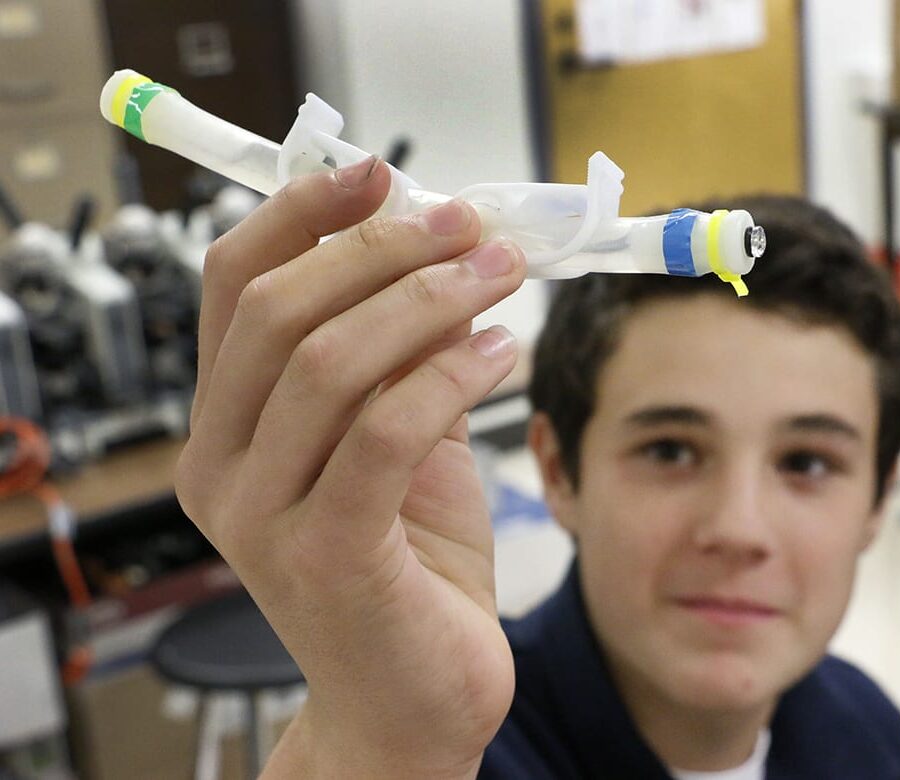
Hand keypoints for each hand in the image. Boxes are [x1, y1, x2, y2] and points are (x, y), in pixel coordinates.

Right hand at [174, 157, 524, 777]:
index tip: (380, 174)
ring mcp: (262, 519)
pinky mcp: (326, 557)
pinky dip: (450, 375)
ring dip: (429, 301)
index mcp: (226, 426)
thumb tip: (441, 253)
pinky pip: (385, 432)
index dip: (302, 215)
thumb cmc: (409, 567)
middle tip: (469, 228)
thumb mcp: (403, 439)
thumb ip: (402, 356)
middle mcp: (222, 468)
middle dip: (383, 251)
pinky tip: (502, 352)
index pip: (233, 288)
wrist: (413, 698)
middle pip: (280, 313)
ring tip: (501, 277)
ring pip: (331, 363)